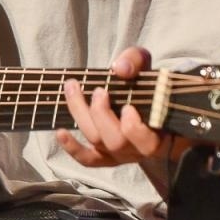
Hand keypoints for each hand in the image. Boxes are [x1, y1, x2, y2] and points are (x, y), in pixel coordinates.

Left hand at [57, 47, 176, 166]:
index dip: (134, 128)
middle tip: (98, 91)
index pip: (148, 143)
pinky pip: (89, 159)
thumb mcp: (146, 64)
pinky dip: (73, 147)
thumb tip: (120, 68)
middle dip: (102, 115)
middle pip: (116, 141)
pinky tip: (60, 132)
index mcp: (159, 132)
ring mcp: (121, 154)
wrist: (150, 99)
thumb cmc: (149, 83)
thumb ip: (136, 61)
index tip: (128, 107)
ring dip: (82, 116)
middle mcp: (139, 148)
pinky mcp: (106, 156)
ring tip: (73, 90)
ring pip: (98, 143)